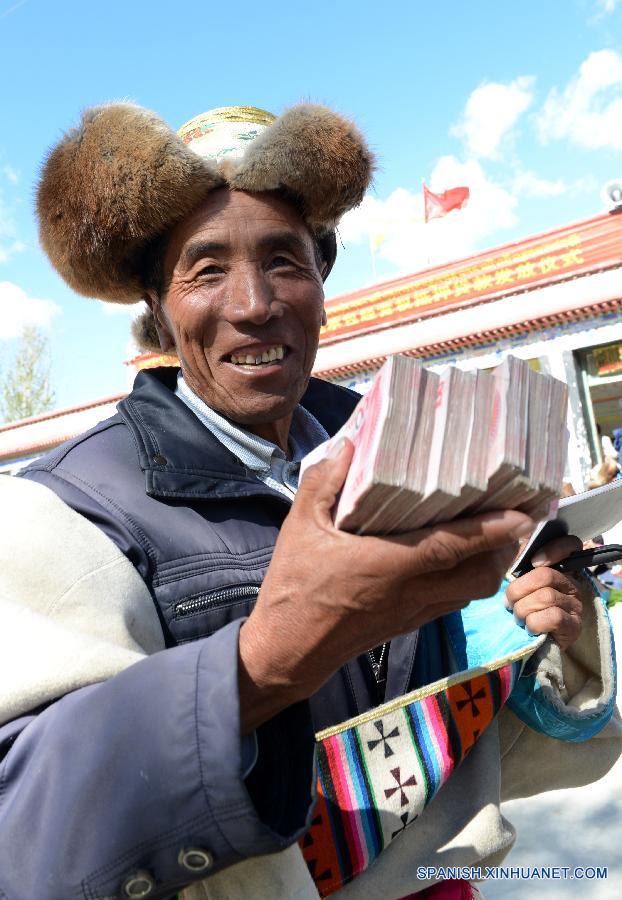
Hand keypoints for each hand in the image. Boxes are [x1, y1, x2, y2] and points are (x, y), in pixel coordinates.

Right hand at [238, 438, 533, 731]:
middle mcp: (409, 592)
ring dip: (490, 567)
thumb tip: (350, 444)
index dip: (490, 531)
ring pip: (470, 594)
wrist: (288, 651)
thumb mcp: (299, 526)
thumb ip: (323, 481)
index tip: (523, 513)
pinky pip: (451, 603)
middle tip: (516, 518)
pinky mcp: (407, 625)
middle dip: (505, 549)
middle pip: (478, 577)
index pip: (451, 547)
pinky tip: (456, 562)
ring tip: (496, 537)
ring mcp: (412, 613)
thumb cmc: (293, 586)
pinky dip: (466, 582)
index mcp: (387, 565)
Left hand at [504, 535, 583, 651]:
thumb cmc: (521, 610)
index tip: (533, 561)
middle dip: (519, 590)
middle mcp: (572, 584)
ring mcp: (575, 605)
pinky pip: (553, 617)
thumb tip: (509, 547)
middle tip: (509, 603)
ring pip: (546, 597)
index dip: (553, 549)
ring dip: (523, 609)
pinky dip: (534, 623)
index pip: (570, 545)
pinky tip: (529, 628)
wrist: (529, 645)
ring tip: (518, 618)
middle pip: (545, 575)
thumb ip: (518, 565)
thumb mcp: (518, 585)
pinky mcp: (574, 626)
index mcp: (558, 568)